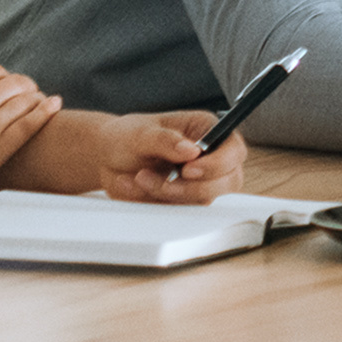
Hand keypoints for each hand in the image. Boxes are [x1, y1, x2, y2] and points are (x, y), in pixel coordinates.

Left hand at [5, 108, 243, 206]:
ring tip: (138, 178)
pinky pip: (181, 211)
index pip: (233, 150)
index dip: (218, 164)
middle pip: (227, 182)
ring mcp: (201, 182)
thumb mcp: (141, 132)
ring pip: (203, 200)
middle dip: (190, 187)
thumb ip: (165, 139)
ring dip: (168, 194)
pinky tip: (135, 186)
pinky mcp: (186, 201)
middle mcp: (211, 157)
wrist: (107, 159)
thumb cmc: (126, 137)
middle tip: (156, 179)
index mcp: (207, 130)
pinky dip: (157, 203)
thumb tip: (192, 150)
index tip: (189, 169)